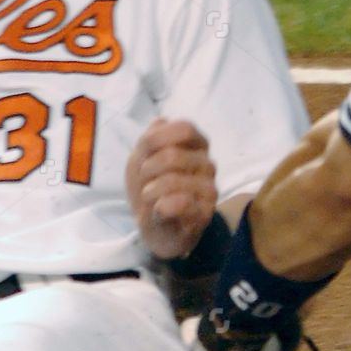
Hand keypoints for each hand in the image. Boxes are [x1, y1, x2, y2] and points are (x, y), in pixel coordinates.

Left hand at [126, 118, 217, 259]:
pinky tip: (160, 211)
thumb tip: (161, 122)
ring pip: (172, 180)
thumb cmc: (151, 190)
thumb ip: (149, 139)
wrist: (155, 228)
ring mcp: (209, 190)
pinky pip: (178, 203)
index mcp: (196, 146)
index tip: (145, 153)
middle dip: (147, 170)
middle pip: (172, 155)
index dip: (157, 139)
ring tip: (152, 198)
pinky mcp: (205, 213)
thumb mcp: (141, 160)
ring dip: (150, 191)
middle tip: (146, 182)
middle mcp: (208, 165)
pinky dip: (160, 206)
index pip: (184, 129)